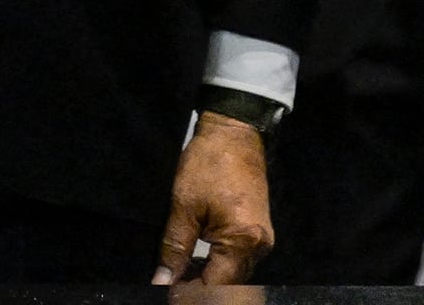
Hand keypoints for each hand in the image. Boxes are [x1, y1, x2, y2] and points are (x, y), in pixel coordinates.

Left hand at [157, 112, 273, 283]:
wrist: (234, 135)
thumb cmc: (208, 164)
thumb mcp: (184, 206)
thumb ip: (174, 247)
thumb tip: (162, 280)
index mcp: (242, 241)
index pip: (216, 286)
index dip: (189, 293)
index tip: (166, 291)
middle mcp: (259, 247)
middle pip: (227, 285)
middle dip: (197, 289)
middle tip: (168, 283)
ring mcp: (261, 241)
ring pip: (233, 275)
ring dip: (206, 280)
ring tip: (177, 275)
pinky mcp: (257, 233)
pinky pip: (237, 261)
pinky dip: (216, 267)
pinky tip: (194, 263)